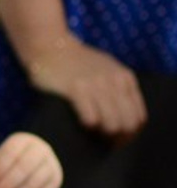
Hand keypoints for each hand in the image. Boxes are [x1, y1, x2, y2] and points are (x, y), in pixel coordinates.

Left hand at [0, 132, 62, 187]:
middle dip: (8, 184)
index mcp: (23, 141)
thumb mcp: (1, 162)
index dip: (0, 168)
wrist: (32, 168)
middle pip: (25, 168)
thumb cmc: (9, 164)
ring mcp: (51, 165)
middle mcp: (41, 150)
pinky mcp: (56, 181)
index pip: (11, 153)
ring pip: (34, 184)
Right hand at [27, 36, 145, 137]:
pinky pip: (91, 118)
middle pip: (128, 123)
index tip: (117, 140)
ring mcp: (96, 84)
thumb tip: (122, 117)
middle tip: (103, 142)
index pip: (139, 117)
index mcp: (125, 78)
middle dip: (118, 138)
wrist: (48, 45)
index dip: (130, 134)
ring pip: (112, 124)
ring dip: (103, 135)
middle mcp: (114, 81)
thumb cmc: (74, 61)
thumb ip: (117, 87)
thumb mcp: (105, 69)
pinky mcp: (76, 88)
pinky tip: (80, 123)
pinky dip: (88, 126)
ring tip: (92, 134)